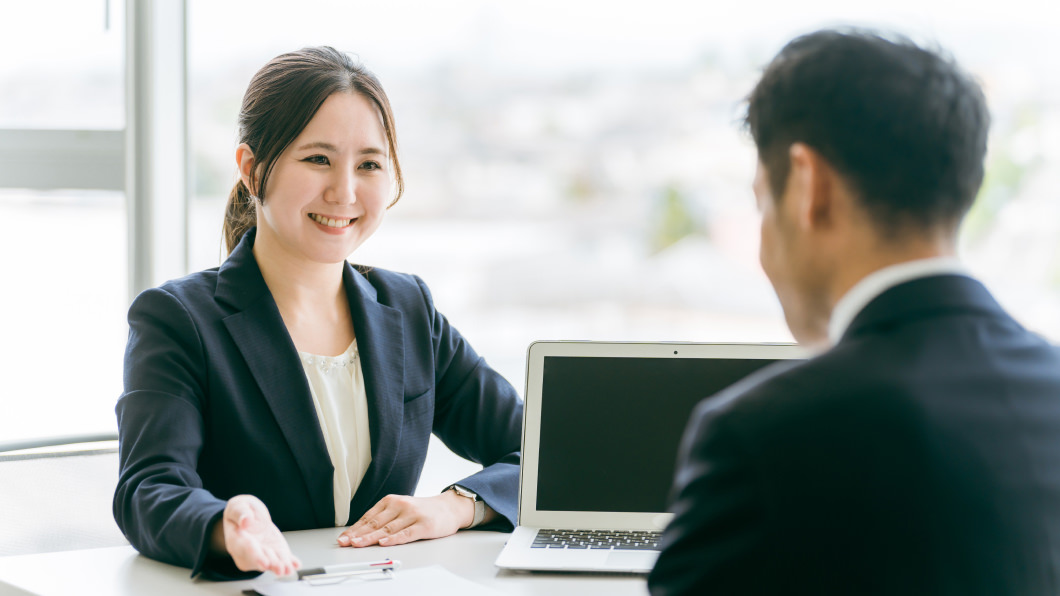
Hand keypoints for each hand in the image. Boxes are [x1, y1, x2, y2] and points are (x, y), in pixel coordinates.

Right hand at [214, 494, 300, 575]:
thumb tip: (245, 521)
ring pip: (271, 561)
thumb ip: (241, 513)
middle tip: (280, 568)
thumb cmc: (241, 511)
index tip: (264, 562)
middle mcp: (247, 551)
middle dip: (270, 564)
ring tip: (288, 568)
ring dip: (280, 565)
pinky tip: (295, 563)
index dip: (255, 556)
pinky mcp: (273, 551)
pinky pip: (281, 558)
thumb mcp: (238, 506)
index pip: (244, 548)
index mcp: (236, 539)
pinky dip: (289, 562)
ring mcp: (261, 553)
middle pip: (259, 559)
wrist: (248, 516)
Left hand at [337, 492, 472, 547]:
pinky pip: (406, 533)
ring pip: (387, 529)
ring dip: (370, 538)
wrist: (449, 507)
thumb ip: (384, 518)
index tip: (343, 538)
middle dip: (358, 534)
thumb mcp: (401, 508)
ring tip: (358, 544)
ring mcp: (413, 515)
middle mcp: (401, 505)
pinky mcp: (424, 525)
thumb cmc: (422, 511)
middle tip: (345, 542)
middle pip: (375, 523)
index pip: (369, 517)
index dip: (354, 528)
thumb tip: (360, 532)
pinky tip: (384, 542)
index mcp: (391, 501)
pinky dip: (394, 539)